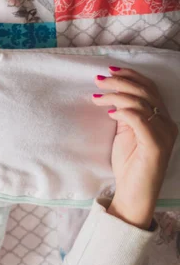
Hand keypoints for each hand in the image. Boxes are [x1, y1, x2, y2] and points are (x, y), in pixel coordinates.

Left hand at [92, 66, 177, 228]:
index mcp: (161, 118)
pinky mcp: (156, 146)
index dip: (131, 75)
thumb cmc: (129, 165)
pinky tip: (109, 113)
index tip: (110, 70)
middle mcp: (167, 123)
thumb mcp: (125, 134)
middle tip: (98, 81)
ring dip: (116, 95)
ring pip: (141, 102)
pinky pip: (140, 120)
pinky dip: (123, 112)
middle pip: (145, 91)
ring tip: (97, 97)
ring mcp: (164, 134)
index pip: (150, 88)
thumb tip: (112, 95)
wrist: (134, 194)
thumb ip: (124, 115)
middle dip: (120, 81)